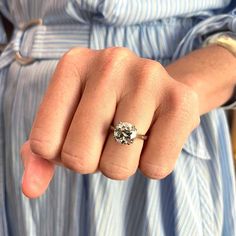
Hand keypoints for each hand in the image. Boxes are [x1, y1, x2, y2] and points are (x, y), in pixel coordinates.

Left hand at [20, 47, 199, 197]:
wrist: (158, 92)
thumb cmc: (108, 109)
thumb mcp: (68, 122)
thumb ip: (44, 155)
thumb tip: (31, 188)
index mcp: (74, 64)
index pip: (43, 143)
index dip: (60, 155)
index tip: (78, 139)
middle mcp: (110, 62)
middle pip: (79, 157)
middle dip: (92, 161)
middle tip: (108, 140)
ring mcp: (148, 77)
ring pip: (117, 167)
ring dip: (120, 164)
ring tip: (131, 137)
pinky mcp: (181, 100)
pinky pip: (155, 168)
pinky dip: (150, 165)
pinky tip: (154, 138)